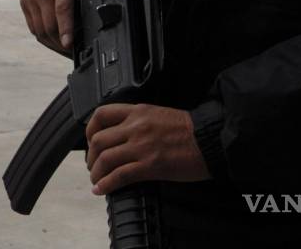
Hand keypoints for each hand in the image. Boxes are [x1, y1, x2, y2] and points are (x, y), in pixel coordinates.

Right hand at [20, 0, 89, 53]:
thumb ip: (84, 10)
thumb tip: (83, 38)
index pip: (62, 10)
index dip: (66, 30)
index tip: (68, 45)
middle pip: (49, 25)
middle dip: (61, 43)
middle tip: (72, 53)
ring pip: (40, 31)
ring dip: (52, 44)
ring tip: (64, 50)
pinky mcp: (24, 2)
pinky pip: (33, 29)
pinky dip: (44, 38)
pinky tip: (54, 41)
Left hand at [86, 104, 210, 195]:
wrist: (211, 139)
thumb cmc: (190, 130)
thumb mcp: (158, 115)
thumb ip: (138, 122)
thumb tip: (120, 137)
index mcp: (138, 111)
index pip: (101, 114)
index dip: (89, 130)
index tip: (90, 141)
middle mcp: (136, 126)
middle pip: (99, 140)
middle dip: (91, 157)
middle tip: (93, 166)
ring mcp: (141, 146)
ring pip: (105, 159)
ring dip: (96, 172)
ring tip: (97, 180)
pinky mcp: (150, 165)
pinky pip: (119, 176)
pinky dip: (106, 184)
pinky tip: (102, 190)